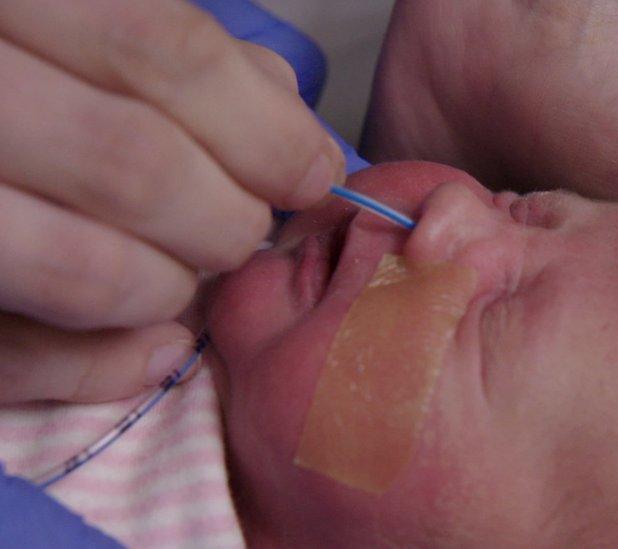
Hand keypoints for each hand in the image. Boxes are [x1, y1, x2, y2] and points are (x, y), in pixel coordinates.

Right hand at [0, 0, 343, 403]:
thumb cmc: (1, 60)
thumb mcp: (59, 14)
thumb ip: (164, 47)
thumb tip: (284, 107)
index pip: (156, 47)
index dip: (260, 125)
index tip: (311, 172)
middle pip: (131, 163)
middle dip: (224, 218)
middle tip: (245, 232)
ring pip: (75, 267)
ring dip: (167, 288)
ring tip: (187, 283)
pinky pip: (0, 357)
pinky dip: (96, 368)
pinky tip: (154, 350)